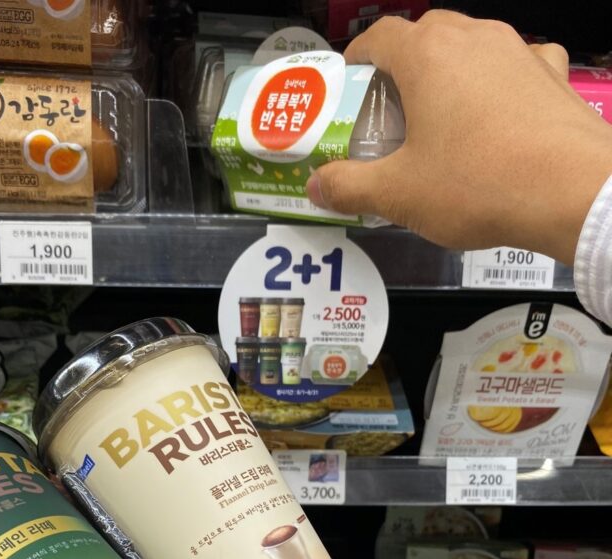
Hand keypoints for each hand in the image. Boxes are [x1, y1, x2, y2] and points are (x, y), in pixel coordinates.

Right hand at [306, 11, 611, 264]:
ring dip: (452, 72)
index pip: (380, 35)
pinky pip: (518, 65)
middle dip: (404, 64)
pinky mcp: (552, 75)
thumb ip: (349, 186)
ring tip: (443, 117)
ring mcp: (519, 51)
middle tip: (392, 109)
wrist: (571, 191)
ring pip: (472, 46)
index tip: (351, 81)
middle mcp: (473, 39)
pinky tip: (499, 114)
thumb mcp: (399, 194)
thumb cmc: (477, 184)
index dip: (359, 56)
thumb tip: (317, 186)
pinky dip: (500, 83)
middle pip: (427, 34)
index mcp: (427, 57)